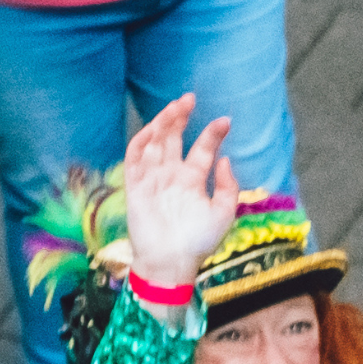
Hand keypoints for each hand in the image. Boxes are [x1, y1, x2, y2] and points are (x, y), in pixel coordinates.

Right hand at [119, 93, 239, 292]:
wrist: (170, 264)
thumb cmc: (197, 244)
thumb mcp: (223, 214)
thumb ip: (228, 186)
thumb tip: (224, 159)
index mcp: (193, 180)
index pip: (202, 148)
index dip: (213, 133)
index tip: (225, 121)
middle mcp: (172, 175)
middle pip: (174, 138)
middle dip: (180, 117)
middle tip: (190, 99)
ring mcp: (153, 179)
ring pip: (155, 142)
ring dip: (163, 122)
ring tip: (176, 106)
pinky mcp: (135, 186)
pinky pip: (134, 157)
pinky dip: (141, 141)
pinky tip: (153, 128)